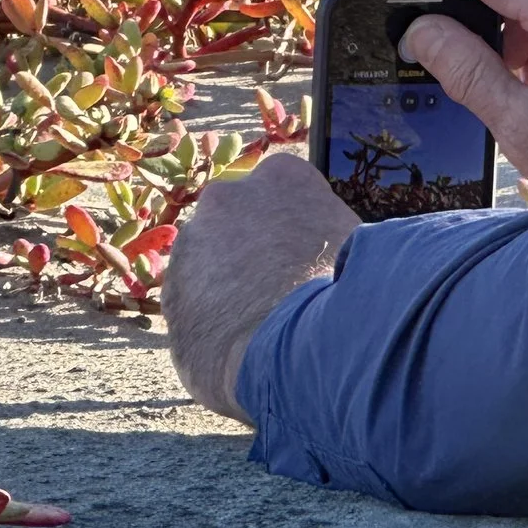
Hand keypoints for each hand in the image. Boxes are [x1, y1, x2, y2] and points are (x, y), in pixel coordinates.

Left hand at [164, 153, 359, 424]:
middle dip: (253, 253)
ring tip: (264, 332)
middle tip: (283, 295)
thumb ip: (332, 237)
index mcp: (284, 176)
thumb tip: (338, 253)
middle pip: (239, 222)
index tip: (308, 259)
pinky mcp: (170, 293)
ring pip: (209, 266)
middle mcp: (230, 196)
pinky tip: (242, 351)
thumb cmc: (348, 294)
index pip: (285, 190)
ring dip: (228, 290)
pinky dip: (212, 326)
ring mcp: (193, 243)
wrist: (306, 349)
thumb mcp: (357, 248)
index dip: (296, 229)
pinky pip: (193, 309)